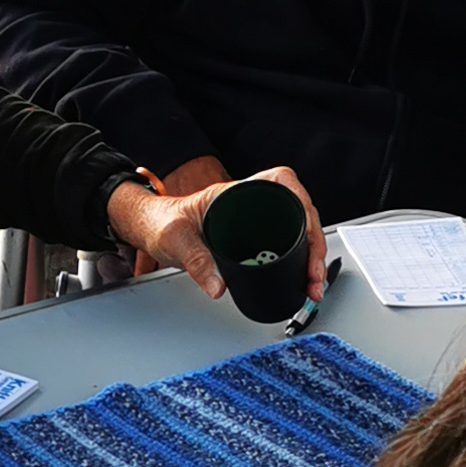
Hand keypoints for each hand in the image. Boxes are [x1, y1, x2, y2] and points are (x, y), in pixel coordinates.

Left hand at [107, 163, 328, 299]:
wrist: (150, 229)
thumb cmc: (161, 222)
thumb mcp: (176, 239)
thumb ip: (195, 261)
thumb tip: (218, 286)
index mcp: (236, 192)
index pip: (280, 180)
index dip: (301, 197)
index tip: (309, 220)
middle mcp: (250, 202)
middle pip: (299, 210)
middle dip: (315, 242)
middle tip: (313, 273)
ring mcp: (255, 220)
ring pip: (297, 230)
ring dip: (311, 256)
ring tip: (312, 284)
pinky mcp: (253, 238)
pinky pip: (285, 244)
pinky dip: (299, 262)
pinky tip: (302, 279)